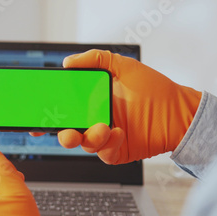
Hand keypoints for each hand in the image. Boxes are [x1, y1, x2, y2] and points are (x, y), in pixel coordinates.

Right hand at [43, 49, 201, 163]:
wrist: (180, 111)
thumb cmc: (154, 88)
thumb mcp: (123, 66)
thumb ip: (96, 60)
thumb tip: (68, 62)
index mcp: (92, 102)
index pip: (63, 109)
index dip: (48, 113)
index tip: (36, 115)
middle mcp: (95, 120)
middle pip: (67, 130)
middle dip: (60, 132)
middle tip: (63, 128)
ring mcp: (105, 137)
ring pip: (83, 143)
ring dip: (87, 137)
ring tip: (102, 127)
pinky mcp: (117, 151)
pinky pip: (104, 153)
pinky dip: (107, 145)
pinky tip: (118, 132)